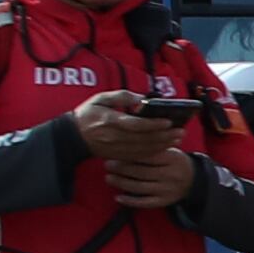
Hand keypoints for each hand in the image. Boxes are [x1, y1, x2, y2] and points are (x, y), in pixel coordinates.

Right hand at [73, 92, 196, 206]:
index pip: (135, 124)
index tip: (168, 121)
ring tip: (178, 138)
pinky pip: (139, 156)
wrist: (72, 136)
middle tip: (181, 130)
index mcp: (109, 120)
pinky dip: (154, 152)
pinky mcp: (117, 155)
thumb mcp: (100, 98)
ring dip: (163, 144)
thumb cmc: (89, 113)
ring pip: (144, 148)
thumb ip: (122, 96)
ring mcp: (116, 148)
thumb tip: (141, 98)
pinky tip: (166, 146)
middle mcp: (113, 136)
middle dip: (164, 135)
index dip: (153, 124)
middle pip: (143, 138)